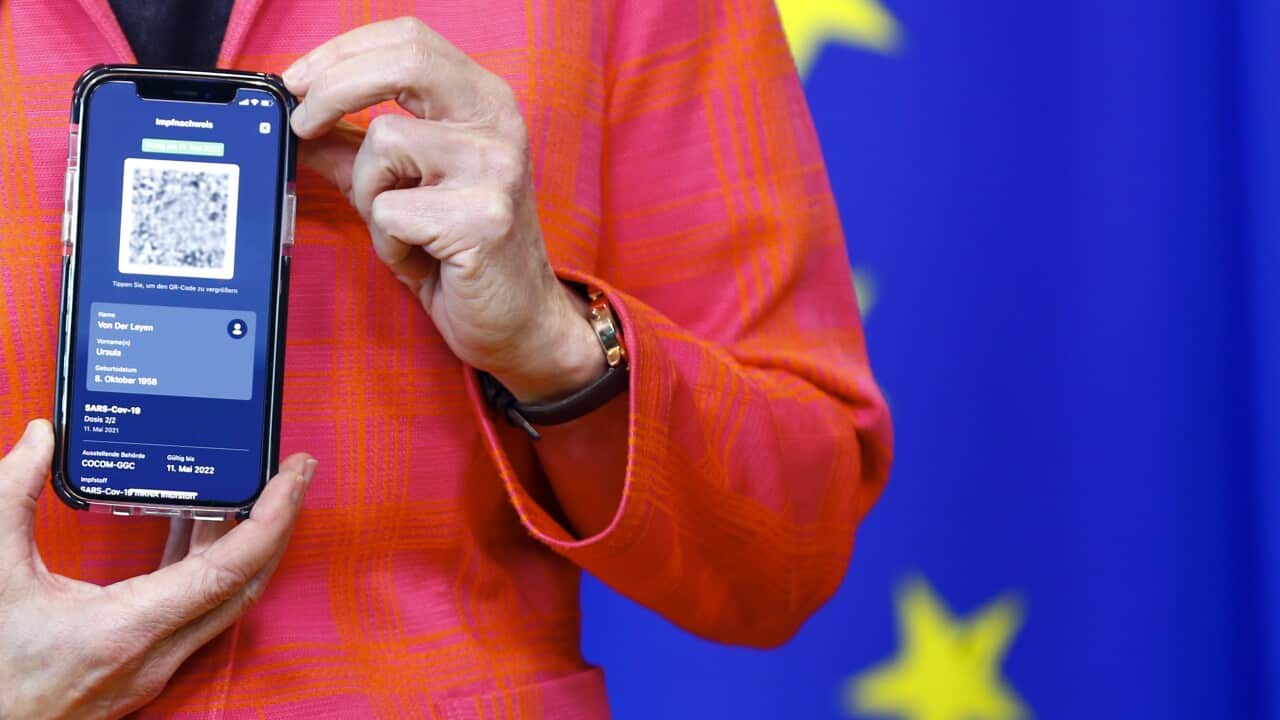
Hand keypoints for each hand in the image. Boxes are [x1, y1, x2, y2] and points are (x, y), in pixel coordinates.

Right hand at [0, 420, 315, 718]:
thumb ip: (13, 497)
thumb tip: (40, 439)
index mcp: (128, 628)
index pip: (229, 569)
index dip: (272, 519)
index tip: (294, 477)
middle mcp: (156, 654)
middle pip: (245, 582)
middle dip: (278, 522)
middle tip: (293, 472)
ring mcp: (155, 668)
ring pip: (224, 599)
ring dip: (243, 544)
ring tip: (249, 488)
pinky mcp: (145, 671)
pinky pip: (198, 612)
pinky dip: (209, 568)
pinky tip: (197, 531)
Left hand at [285, 17, 605, 401]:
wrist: (519, 319)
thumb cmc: (463, 251)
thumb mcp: (404, 186)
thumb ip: (353, 147)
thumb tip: (291, 118)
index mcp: (484, 101)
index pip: (409, 39)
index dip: (343, 51)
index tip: (299, 80)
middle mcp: (498, 124)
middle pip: (402, 63)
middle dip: (332, 88)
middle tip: (301, 121)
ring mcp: (495, 168)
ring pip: (382, 144)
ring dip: (369, 194)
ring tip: (401, 228)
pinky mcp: (482, 218)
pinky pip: (389, 211)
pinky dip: (388, 242)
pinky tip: (421, 257)